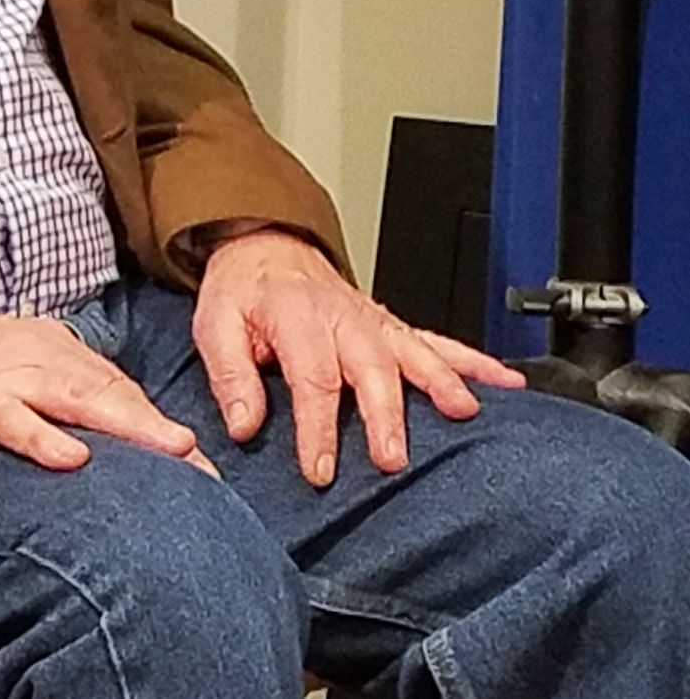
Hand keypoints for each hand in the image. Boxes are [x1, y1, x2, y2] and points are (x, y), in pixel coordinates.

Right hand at [0, 305, 216, 476]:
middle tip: (212, 474)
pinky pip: (11, 418)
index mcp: (54, 349)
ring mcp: (4, 375)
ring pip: (77, 399)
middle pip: (113, 394)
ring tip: (174, 453)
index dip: (163, 426)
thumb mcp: (11, 366)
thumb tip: (102, 432)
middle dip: (164, 432)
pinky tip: (72, 458)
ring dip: (128, 426)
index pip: (120, 390)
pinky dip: (42, 437)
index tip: (206, 468)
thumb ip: (57, 389)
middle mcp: (40, 356)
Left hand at [192, 227, 524, 485]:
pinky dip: (473, 361)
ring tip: (463, 414)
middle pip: (370, 368)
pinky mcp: (392, 326)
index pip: (311, 377)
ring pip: (414, 351)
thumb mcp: (214, 324)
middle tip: (390, 458)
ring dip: (440, 382)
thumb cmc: (242, 291)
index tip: (320, 470)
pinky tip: (504, 383)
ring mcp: (374, 321)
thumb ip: (230, 375)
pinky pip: (438, 341)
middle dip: (384, 414)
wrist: (264, 247)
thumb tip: (244, 425)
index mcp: (295, 317)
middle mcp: (342, 317)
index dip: (317, 426)